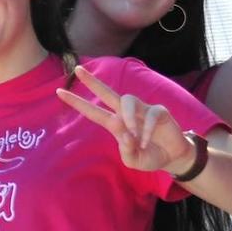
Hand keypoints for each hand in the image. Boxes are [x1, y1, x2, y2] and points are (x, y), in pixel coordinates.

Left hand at [58, 64, 197, 174]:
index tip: (59, 91)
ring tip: (133, 135)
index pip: (93, 111)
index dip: (77, 103)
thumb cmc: (149, 156)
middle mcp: (126, 114)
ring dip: (128, 117)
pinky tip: (146, 142)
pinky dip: (147, 130)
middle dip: (92, 82)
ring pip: (127, 100)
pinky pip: (150, 115)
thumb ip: (127, 151)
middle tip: (77, 69)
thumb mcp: (133, 161)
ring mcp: (143, 110)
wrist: (172, 157)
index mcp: (116, 125)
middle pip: (107, 93)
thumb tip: (125, 133)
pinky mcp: (159, 112)